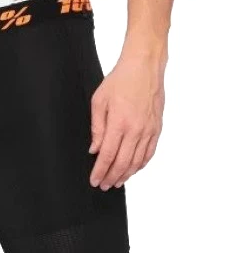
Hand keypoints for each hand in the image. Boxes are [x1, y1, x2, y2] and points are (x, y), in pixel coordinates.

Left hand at [89, 52, 164, 190]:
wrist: (144, 66)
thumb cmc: (120, 80)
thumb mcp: (98, 101)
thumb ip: (96, 128)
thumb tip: (94, 149)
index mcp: (119, 123)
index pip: (107, 156)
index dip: (100, 171)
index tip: (95, 180)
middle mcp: (135, 130)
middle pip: (122, 163)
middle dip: (111, 177)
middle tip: (104, 185)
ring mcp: (148, 130)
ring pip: (137, 161)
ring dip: (126, 174)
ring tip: (117, 182)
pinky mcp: (157, 128)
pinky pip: (149, 152)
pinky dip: (141, 164)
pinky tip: (133, 169)